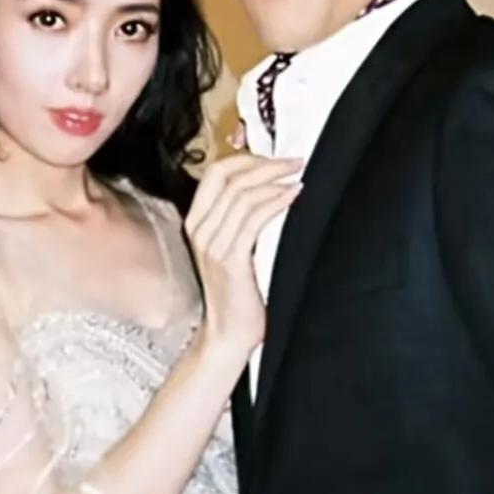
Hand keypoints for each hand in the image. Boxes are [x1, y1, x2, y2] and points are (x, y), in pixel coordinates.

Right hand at [184, 152, 303, 360]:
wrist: (227, 334)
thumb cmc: (236, 295)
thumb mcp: (231, 249)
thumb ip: (239, 220)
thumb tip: (265, 189)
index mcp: (196, 223)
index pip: (215, 173)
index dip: (247, 159)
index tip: (275, 158)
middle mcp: (200, 229)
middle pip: (229, 177)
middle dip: (265, 163)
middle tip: (293, 162)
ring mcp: (212, 244)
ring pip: (242, 193)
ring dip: (274, 179)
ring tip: (297, 177)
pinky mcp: (229, 258)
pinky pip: (253, 217)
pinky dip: (276, 200)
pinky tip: (292, 195)